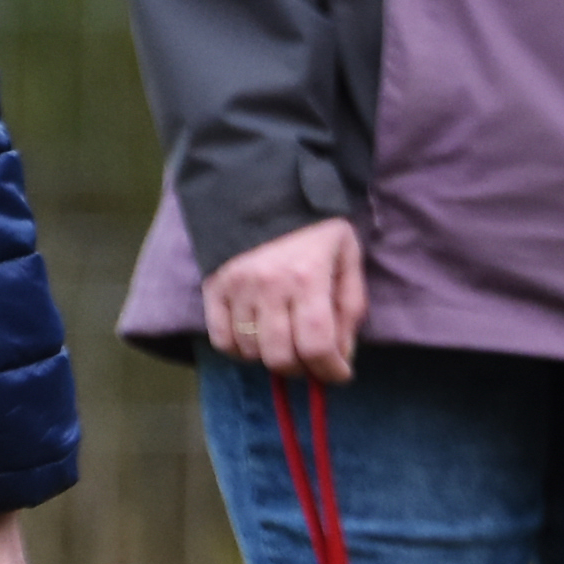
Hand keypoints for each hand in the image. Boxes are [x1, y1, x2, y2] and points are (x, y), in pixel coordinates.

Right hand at [201, 221, 365, 382]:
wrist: (265, 189)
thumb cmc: (314, 226)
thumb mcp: (347, 257)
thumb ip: (350, 306)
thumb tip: (342, 354)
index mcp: (308, 277)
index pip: (316, 346)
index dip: (330, 371)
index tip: (339, 374)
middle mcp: (269, 285)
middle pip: (281, 357)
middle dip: (302, 369)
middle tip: (312, 361)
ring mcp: (236, 287)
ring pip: (252, 352)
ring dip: (272, 357)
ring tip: (286, 341)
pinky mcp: (213, 287)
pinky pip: (221, 340)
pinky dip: (240, 349)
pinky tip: (257, 338)